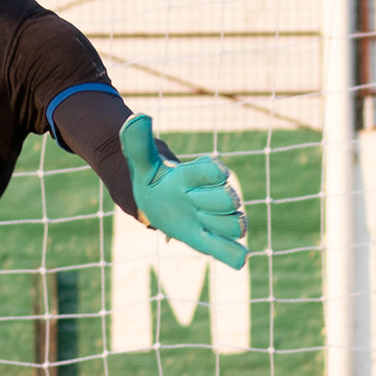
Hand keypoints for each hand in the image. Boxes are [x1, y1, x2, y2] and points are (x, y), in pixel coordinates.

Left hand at [120, 114, 247, 269]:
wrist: (154, 202)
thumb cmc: (152, 180)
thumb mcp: (142, 164)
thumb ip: (139, 144)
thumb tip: (137, 117)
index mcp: (202, 175)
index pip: (216, 171)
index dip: (208, 173)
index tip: (188, 179)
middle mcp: (216, 195)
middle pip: (228, 200)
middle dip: (208, 203)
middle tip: (189, 202)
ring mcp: (217, 218)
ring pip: (235, 225)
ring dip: (216, 226)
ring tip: (195, 221)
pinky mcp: (212, 240)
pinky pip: (231, 250)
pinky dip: (234, 254)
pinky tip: (238, 258)